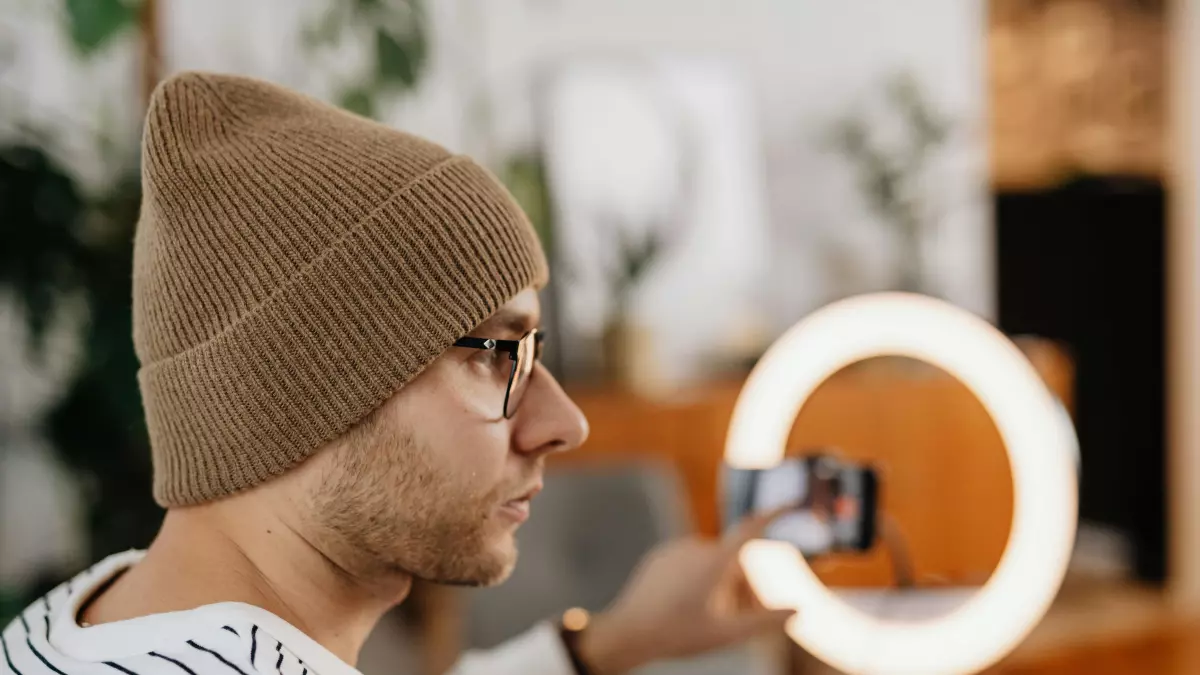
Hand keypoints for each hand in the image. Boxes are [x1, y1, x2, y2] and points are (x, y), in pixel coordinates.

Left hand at [576, 507, 796, 673]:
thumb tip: (797, 610)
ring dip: (722, 584)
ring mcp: (675, 550)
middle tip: (746, 618)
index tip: (790, 502)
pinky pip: (690, 562)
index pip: (750, 528)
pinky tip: (692, 605)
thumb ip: (764, 621)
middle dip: (745, 585)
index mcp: (713, 561)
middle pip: (734, 561)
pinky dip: (700, 578)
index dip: (773, 513)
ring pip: (713, 562)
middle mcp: (695, 547)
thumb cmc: (677, 635)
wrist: (628, 634)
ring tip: (717, 617)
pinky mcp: (661, 557)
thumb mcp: (726, 633)